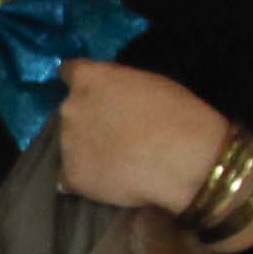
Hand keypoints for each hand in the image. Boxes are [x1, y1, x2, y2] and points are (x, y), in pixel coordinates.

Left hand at [47, 59, 235, 216]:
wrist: (186, 162)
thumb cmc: (178, 115)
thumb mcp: (148, 83)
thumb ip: (117, 87)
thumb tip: (107, 98)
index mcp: (88, 78)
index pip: (69, 72)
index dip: (82, 84)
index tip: (92, 94)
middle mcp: (69, 107)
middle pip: (70, 111)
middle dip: (86, 119)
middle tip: (113, 133)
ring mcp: (66, 143)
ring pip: (70, 144)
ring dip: (85, 149)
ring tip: (115, 160)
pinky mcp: (71, 176)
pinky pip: (70, 177)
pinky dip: (85, 179)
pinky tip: (107, 181)